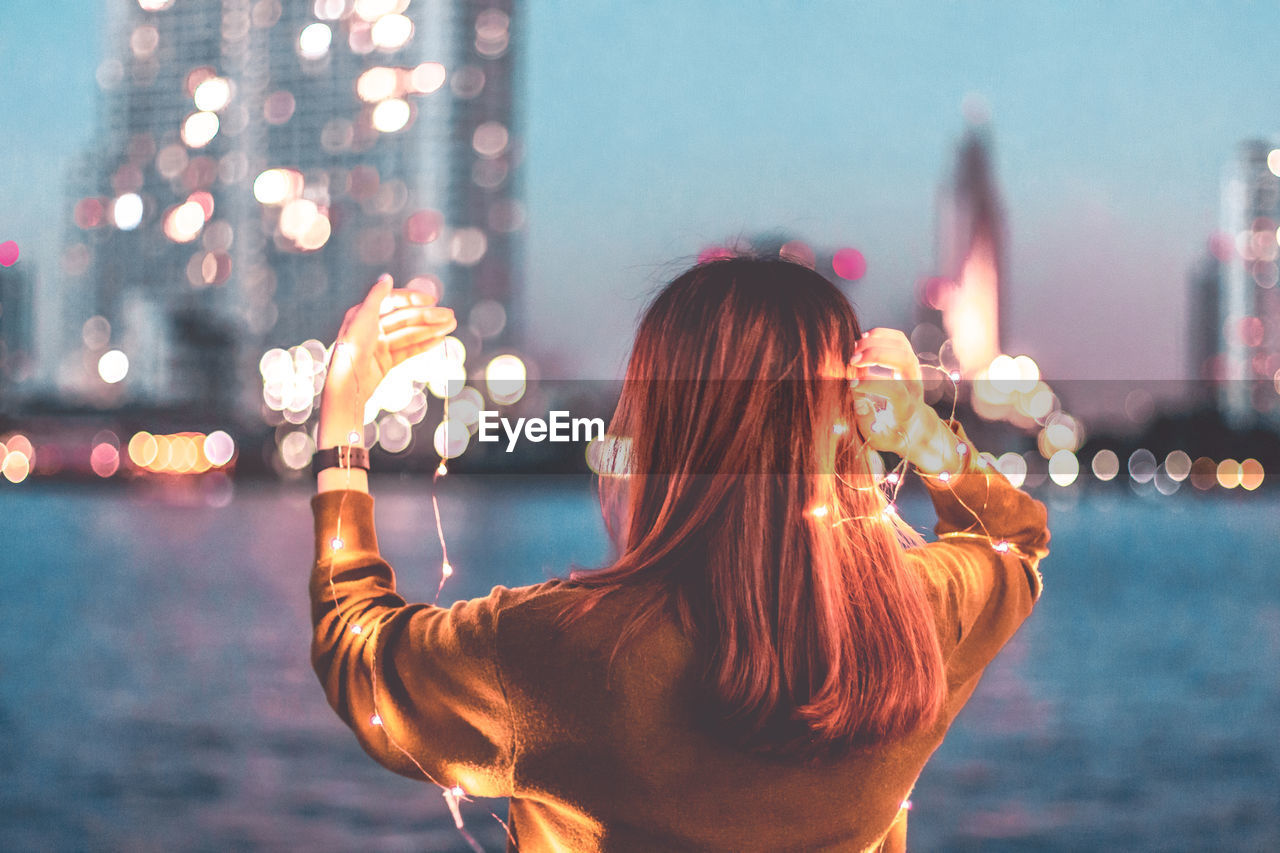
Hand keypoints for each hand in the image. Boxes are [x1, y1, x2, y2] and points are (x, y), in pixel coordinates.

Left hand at [322, 274, 456, 410]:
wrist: (348, 382)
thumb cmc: (353, 346)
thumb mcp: (364, 315)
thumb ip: (377, 295)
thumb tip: (387, 277)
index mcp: (365, 314)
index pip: (393, 301)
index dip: (413, 298)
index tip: (432, 300)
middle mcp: (373, 328)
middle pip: (405, 319)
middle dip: (428, 316)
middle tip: (450, 316)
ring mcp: (381, 346)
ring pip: (410, 334)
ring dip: (430, 329)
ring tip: (450, 326)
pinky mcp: (386, 362)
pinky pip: (408, 350)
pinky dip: (424, 345)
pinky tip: (439, 340)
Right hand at [849, 328, 961, 474]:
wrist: (915, 427)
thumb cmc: (892, 434)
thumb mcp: (879, 438)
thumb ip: (865, 419)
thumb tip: (853, 394)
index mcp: (908, 407)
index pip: (895, 389)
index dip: (872, 383)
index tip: (850, 383)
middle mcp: (914, 384)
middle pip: (903, 359)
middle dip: (876, 355)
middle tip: (851, 360)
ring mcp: (913, 369)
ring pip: (901, 344)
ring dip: (877, 341)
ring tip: (854, 347)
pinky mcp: (908, 359)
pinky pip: (898, 339)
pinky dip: (880, 334)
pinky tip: (862, 340)